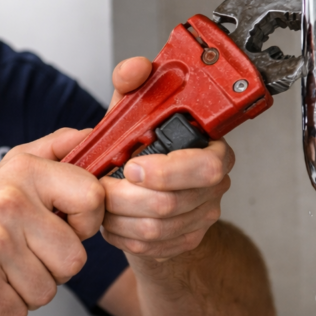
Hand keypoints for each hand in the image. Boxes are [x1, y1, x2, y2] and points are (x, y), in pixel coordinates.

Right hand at [0, 128, 105, 315]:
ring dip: (25, 290)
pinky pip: (18, 312)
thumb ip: (54, 150)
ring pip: (47, 290)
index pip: (93, 199)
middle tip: (20, 256)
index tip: (64, 227)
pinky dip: (2, 309)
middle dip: (51, 267)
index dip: (85, 223)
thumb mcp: (8, 169)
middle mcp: (11, 202)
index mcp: (25, 172)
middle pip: (74, 258)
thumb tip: (93, 135)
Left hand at [100, 58, 234, 259]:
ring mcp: (202, 216)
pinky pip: (149, 247)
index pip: (206, 166)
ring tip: (101, 202)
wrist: (151, 191)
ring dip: (118, 217)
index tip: (130, 167)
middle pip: (174, 203)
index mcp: (211, 147)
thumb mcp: (136, 111)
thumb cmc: (145, 149)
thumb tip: (135, 69)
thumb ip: (132, 86)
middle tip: (101, 187)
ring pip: (156, 229)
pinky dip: (120, 235)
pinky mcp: (185, 241)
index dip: (167, 171)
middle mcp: (214, 185)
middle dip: (126, 197)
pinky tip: (111, 220)